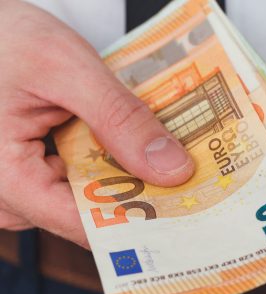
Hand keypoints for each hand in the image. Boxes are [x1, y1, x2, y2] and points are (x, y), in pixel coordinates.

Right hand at [0, 0, 193, 246]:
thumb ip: (119, 119)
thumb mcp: (64, 68)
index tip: (189, 211)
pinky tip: (134, 148)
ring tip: (167, 158)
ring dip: (128, 177)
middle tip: (191, 178)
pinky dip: (109, 166)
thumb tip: (173, 170)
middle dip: (142, 194)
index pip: (88, 226)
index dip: (143, 221)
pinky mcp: (33, 176)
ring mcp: (22, 189)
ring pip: (89, 199)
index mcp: (8, 181)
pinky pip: (79, 183)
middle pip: (93, 214)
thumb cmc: (1, 39)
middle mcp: (12, 198)